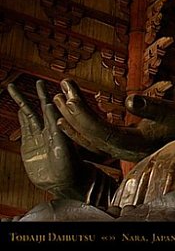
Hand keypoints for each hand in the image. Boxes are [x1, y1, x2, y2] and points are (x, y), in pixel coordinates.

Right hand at [7, 80, 87, 198]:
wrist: (63, 182)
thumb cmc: (70, 165)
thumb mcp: (64, 145)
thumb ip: (57, 128)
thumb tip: (50, 108)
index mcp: (57, 128)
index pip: (50, 108)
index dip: (45, 96)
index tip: (40, 84)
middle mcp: (48, 130)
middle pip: (38, 108)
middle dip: (35, 94)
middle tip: (33, 81)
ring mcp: (38, 138)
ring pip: (28, 116)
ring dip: (23, 104)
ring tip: (15, 90)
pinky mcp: (29, 148)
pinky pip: (25, 130)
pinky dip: (22, 119)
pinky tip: (21, 110)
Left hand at [54, 78, 174, 161]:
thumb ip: (152, 107)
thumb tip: (129, 98)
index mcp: (134, 144)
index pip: (98, 129)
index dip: (81, 110)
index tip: (69, 89)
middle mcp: (125, 151)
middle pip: (90, 133)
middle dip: (73, 111)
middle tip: (62, 87)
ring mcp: (126, 150)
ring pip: (91, 138)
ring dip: (75, 119)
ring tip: (60, 100)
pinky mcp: (129, 145)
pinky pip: (99, 138)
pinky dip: (85, 126)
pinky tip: (78, 116)